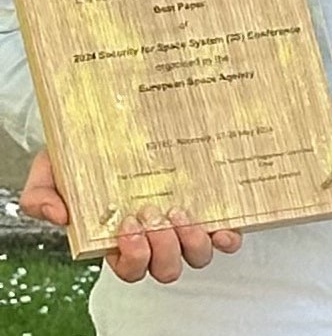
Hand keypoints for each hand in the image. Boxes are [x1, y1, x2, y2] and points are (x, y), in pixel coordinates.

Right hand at [20, 149, 242, 282]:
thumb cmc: (80, 154)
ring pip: (195, 256)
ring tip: (181, 212)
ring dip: (191, 242)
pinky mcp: (207, 205)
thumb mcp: (50, 173)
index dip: (132, 256)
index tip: (127, 224)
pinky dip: (227, 237)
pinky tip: (225, 227)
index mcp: (118, 237)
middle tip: (152, 212)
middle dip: (161, 248)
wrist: (106, 125)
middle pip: (164, 268)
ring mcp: (182, 222)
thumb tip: (59, 217)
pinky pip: (223, 235)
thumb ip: (42, 197)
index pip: (128, 268)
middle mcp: (154, 235)